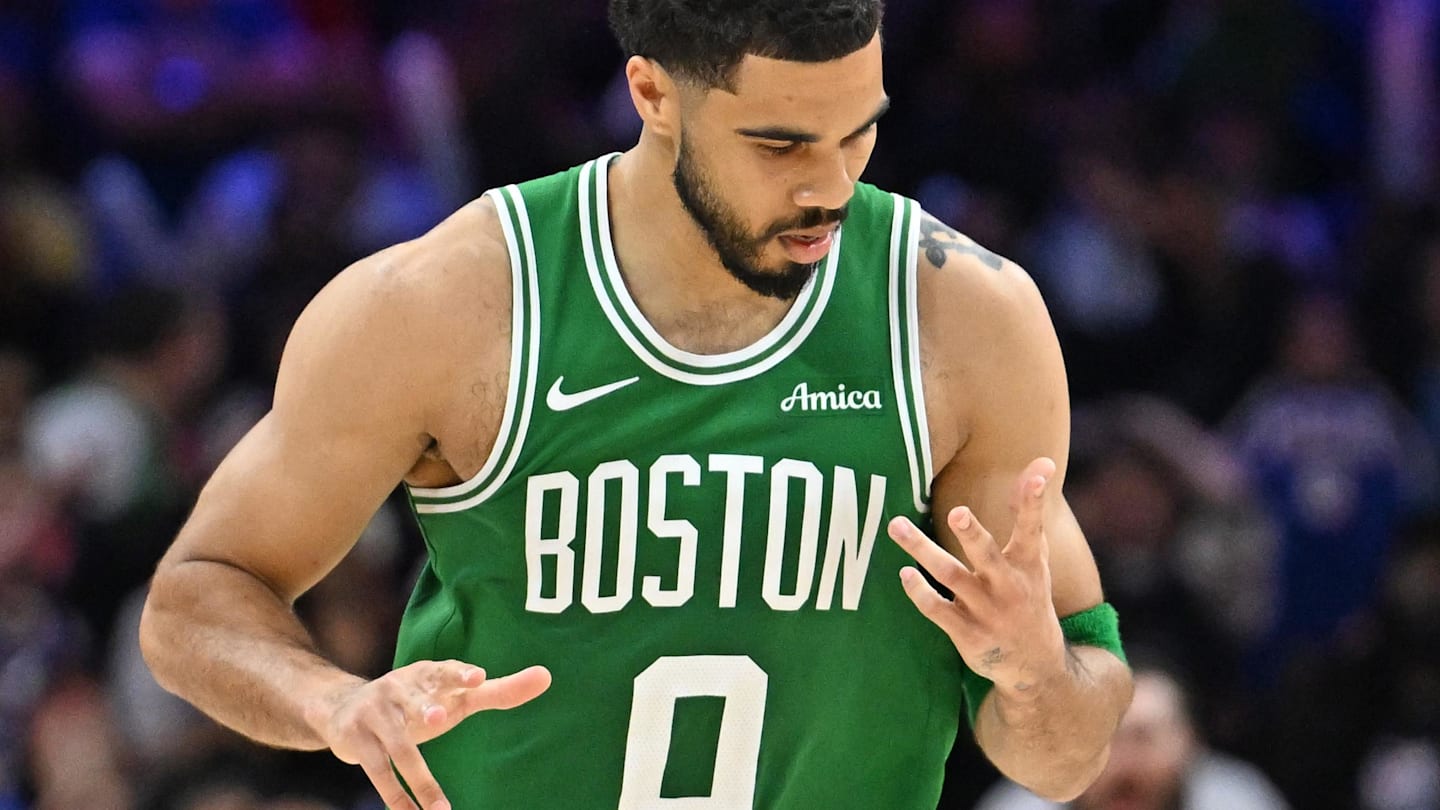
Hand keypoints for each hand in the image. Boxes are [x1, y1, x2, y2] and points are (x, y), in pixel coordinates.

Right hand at [313, 660, 550, 809]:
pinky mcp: (356, 739)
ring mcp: (375, 713)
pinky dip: (396, 796)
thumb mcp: (455, 695)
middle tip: (440, 718)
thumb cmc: (417, 701)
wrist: (342, 708)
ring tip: (439, 807)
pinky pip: (379, 771)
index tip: (479, 678)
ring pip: (399, 745)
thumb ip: (498, 690)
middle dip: (426, 708)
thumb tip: (546, 677)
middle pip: (416, 699)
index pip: (446, 672)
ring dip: (418, 777)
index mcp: (428, 674)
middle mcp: (400, 689)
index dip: (460, 675)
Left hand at [888, 457, 1066, 695]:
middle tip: (956, 511)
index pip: (1032, 527)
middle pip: (986, 555)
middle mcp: (1008, 587)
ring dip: (922, 550)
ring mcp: (986, 612)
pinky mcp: (967, 634)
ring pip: (950, 576)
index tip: (1038, 472)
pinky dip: (920, 592)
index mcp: (1028, 565)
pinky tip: (905, 573)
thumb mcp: (1036, 559)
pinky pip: (938, 610)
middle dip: (972, 534)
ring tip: (896, 526)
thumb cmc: (1028, 596)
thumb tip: (1042, 461)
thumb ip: (1031, 513)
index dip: (1033, 500)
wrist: (1036, 665)